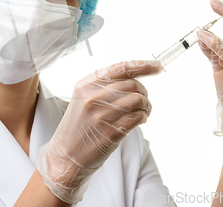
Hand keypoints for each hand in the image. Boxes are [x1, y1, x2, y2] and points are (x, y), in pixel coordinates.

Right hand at [35, 60, 162, 203]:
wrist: (65, 157)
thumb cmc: (77, 128)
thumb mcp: (82, 100)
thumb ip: (103, 87)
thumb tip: (135, 78)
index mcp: (85, 85)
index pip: (120, 68)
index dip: (142, 66)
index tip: (157, 66)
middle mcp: (93, 97)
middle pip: (132, 84)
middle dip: (143, 92)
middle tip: (143, 101)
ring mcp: (102, 115)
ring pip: (138, 99)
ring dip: (146, 106)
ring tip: (143, 112)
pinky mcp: (112, 131)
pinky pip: (138, 117)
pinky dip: (143, 117)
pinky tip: (139, 120)